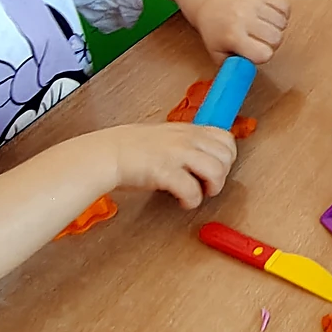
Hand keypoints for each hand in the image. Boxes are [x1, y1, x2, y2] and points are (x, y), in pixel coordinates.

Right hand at [86, 123, 237, 208]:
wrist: (105, 154)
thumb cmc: (130, 148)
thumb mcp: (165, 136)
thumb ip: (186, 143)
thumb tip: (204, 156)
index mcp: (188, 130)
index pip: (226, 138)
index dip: (226, 157)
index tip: (217, 168)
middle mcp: (186, 139)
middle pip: (226, 156)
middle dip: (222, 174)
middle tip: (208, 184)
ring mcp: (177, 154)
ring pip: (216, 171)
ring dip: (212, 188)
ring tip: (198, 193)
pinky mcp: (165, 172)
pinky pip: (193, 190)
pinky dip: (192, 200)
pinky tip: (183, 201)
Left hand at [192, 0, 289, 64]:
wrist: (210, 3)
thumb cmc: (216, 32)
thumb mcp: (217, 55)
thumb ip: (234, 67)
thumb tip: (246, 78)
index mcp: (233, 36)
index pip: (264, 54)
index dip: (262, 56)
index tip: (254, 53)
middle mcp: (244, 18)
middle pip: (277, 39)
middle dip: (271, 44)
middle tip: (258, 41)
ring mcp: (254, 4)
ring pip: (283, 23)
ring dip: (276, 28)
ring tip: (262, 29)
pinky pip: (285, 7)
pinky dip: (281, 14)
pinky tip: (269, 18)